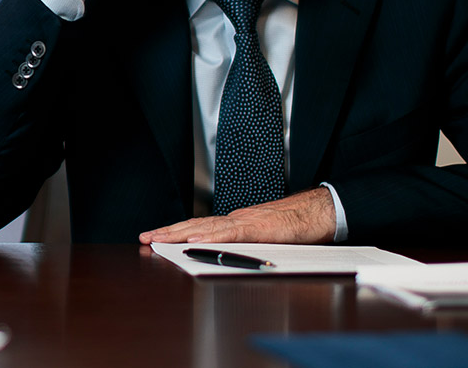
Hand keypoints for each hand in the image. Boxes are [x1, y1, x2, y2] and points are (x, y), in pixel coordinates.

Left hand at [138, 188, 336, 244]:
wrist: (321, 211)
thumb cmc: (299, 225)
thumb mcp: (268, 238)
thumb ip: (250, 245)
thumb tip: (235, 257)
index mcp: (239, 222)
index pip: (202, 226)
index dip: (179, 231)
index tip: (159, 236)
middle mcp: (238, 218)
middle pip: (197, 224)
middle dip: (169, 231)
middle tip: (146, 237)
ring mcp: (246, 221)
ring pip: (206, 227)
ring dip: (180, 233)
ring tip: (159, 239)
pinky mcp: (258, 228)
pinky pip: (229, 232)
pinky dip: (210, 237)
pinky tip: (193, 240)